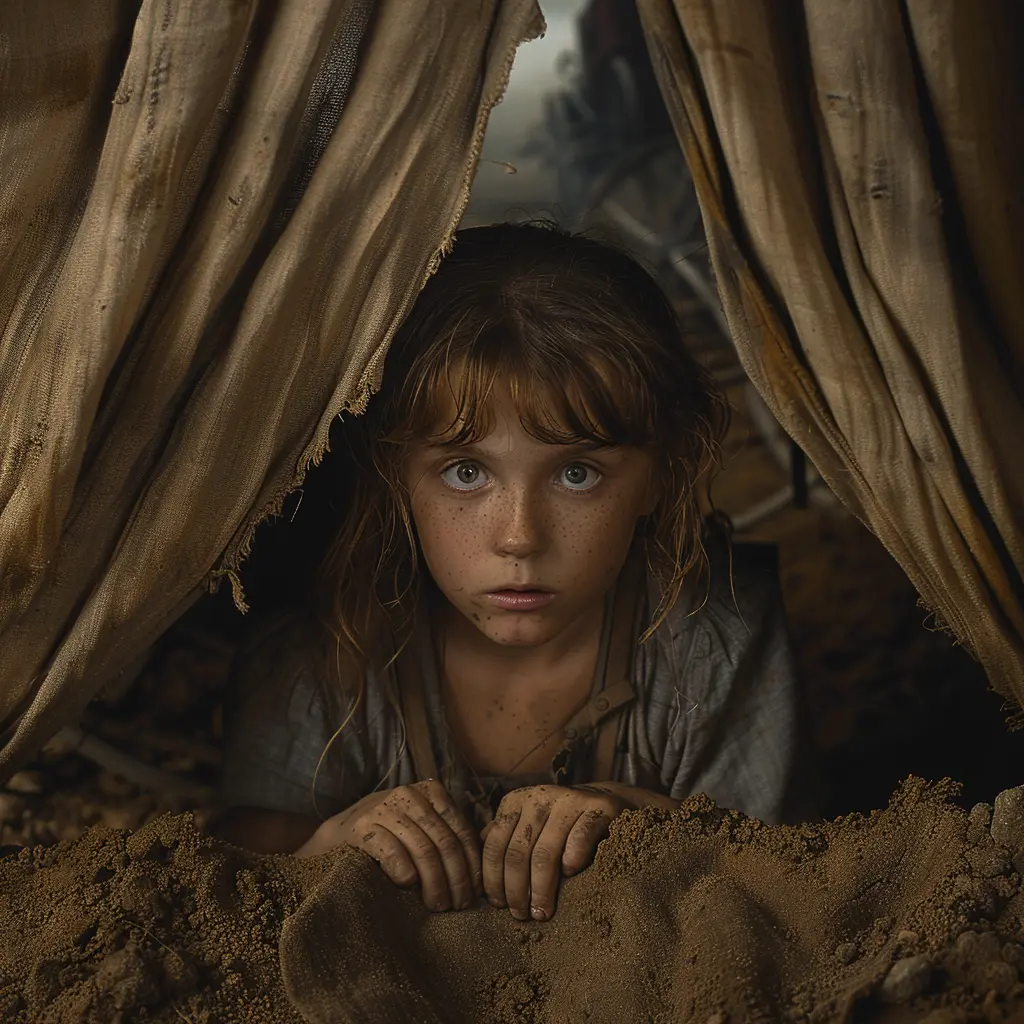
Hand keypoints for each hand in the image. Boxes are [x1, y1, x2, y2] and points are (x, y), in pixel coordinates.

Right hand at [301, 780, 482, 911]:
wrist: (341, 833)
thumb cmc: (392, 835)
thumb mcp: (423, 826)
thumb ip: (448, 836)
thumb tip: (481, 874)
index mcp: (431, 792)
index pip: (461, 830)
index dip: (471, 864)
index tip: (475, 893)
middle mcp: (409, 794)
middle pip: (445, 842)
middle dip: (456, 879)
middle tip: (458, 906)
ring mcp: (385, 808)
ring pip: (424, 850)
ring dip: (435, 884)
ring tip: (438, 905)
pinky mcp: (363, 827)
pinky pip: (394, 854)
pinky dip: (406, 874)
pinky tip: (410, 887)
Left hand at [481, 784, 629, 921]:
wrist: (605, 804)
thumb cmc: (559, 825)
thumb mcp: (527, 825)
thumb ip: (503, 841)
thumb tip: (476, 875)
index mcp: (515, 802)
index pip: (494, 845)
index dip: (493, 879)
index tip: (498, 906)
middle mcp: (539, 796)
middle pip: (517, 852)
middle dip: (516, 890)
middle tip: (520, 915)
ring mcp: (568, 799)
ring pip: (545, 853)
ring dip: (541, 889)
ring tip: (542, 912)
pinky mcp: (597, 807)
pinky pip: (578, 841)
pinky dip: (571, 863)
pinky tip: (569, 877)